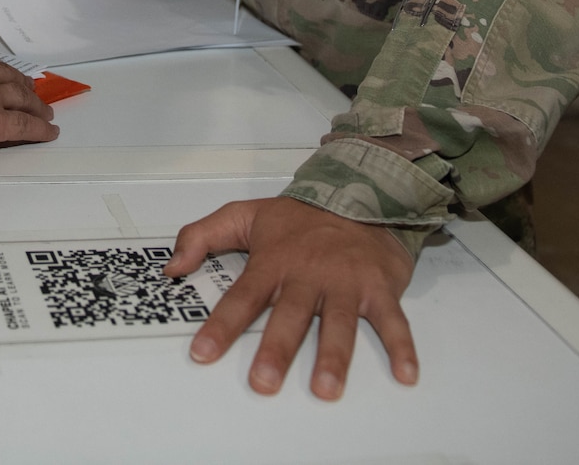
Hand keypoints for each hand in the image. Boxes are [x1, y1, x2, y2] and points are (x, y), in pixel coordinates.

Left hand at [167, 196, 417, 398]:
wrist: (360, 192)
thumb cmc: (303, 216)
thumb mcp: (244, 215)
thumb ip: (201, 236)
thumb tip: (171, 265)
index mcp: (274, 261)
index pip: (242, 297)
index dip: (221, 326)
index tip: (204, 353)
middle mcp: (308, 274)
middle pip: (289, 316)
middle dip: (276, 349)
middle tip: (264, 381)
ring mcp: (345, 282)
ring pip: (338, 323)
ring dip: (333, 356)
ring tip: (325, 387)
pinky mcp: (379, 287)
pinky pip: (392, 320)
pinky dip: (402, 347)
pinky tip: (406, 374)